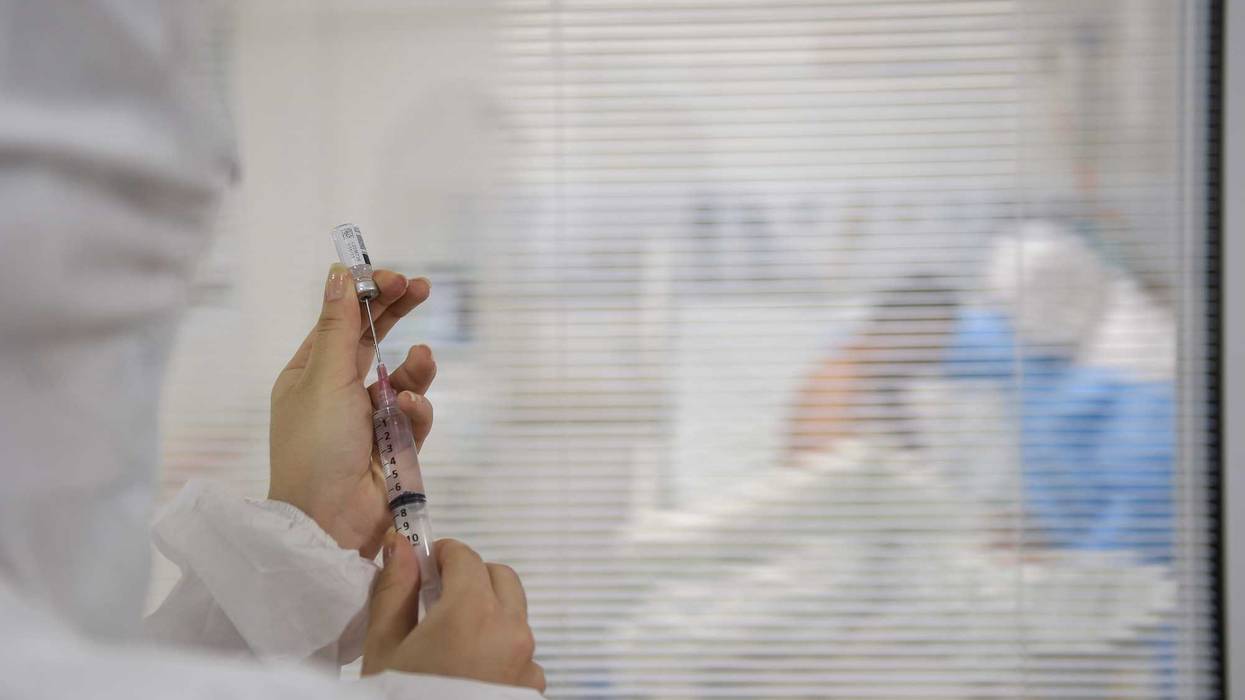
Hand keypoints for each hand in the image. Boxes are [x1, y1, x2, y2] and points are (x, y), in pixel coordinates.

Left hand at [269, 263, 436, 556]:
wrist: (329, 520)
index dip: (367, 295)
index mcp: (310, 373)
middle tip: (422, 287)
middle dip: (398, 313)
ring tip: (423, 359)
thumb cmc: (315, 447)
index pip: (342, 322)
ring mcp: (368, 420)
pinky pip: (414, 416)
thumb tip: (339, 273)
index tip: (394, 278)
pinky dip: (416, 411)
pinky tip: (410, 411)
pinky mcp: (395, 446)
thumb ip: (338, 326)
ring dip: (415, 368)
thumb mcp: (324, 378)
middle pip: (374, 340)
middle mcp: (338, 392)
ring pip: (402, 378)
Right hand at [363, 531, 544, 693]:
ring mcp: (527, 664)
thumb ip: (395, 589)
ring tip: (451, 641)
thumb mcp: (384, 647)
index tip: (427, 563)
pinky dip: (499, 652)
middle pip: (500, 579)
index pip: (466, 558)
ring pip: (514, 616)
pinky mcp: (531, 690)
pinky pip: (521, 655)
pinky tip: (468, 672)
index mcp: (473, 612)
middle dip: (472, 578)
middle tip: (439, 596)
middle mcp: (511, 632)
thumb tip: (400, 546)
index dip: (444, 555)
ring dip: (489, 614)